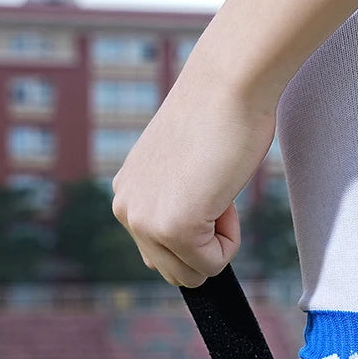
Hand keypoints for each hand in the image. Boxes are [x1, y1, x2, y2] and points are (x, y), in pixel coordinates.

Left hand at [112, 61, 275, 286]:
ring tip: (217, 191)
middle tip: (214, 190)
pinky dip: (231, 239)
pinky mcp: (173, 229)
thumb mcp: (182, 170)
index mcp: (126, 195)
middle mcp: (126, 210)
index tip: (206, 183)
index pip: (160, 252)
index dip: (198, 228)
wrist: (229, 85)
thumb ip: (172, 204)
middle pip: (174, 271)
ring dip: (217, 243)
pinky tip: (223, 194)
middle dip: (206, 243)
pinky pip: (213, 265)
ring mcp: (145, 222)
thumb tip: (181, 243)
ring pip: (192, 273)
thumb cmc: (219, 116)